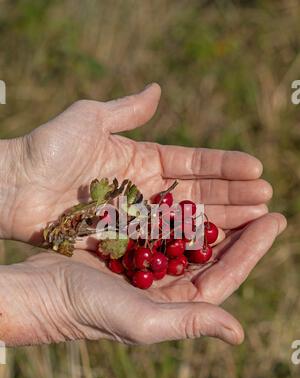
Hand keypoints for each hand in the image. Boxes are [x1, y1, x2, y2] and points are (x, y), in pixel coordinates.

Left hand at [0, 83, 271, 244]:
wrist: (14, 186)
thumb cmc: (47, 149)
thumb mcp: (88, 119)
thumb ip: (125, 109)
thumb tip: (158, 91)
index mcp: (141, 161)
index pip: (192, 164)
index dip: (224, 167)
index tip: (255, 169)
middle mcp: (144, 192)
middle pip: (196, 195)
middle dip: (231, 197)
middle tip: (266, 200)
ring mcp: (135, 219)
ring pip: (184, 221)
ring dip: (218, 221)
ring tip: (254, 221)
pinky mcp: (123, 243)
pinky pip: (162, 243)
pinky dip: (187, 244)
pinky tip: (216, 245)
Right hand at [0, 213, 285, 346]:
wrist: (42, 291)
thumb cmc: (88, 309)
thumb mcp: (142, 319)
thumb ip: (190, 322)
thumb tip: (239, 333)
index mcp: (177, 305)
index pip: (225, 276)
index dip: (252, 249)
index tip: (274, 220)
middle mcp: (169, 287)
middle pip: (214, 254)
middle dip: (241, 228)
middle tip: (265, 199)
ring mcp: (151, 267)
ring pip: (194, 237)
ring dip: (217, 214)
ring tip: (239, 189)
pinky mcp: (133, 249)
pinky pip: (168, 225)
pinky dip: (184, 209)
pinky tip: (196, 191)